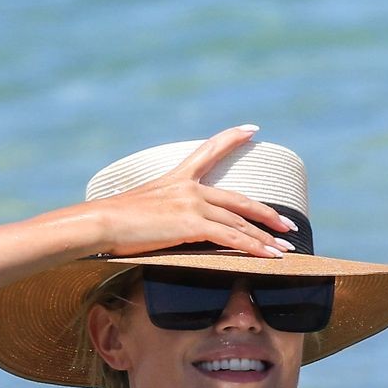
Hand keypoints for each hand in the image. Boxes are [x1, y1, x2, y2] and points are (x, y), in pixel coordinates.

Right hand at [84, 125, 299, 258]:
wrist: (99, 223)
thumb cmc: (113, 222)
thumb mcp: (143, 210)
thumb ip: (163, 213)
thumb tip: (168, 226)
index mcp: (177, 179)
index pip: (208, 151)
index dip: (232, 138)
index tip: (253, 129)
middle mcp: (189, 188)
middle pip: (239, 200)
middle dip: (267, 214)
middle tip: (288, 224)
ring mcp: (192, 204)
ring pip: (240, 223)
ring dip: (266, 239)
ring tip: (286, 249)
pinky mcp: (192, 224)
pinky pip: (233, 238)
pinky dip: (255, 249)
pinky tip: (270, 258)